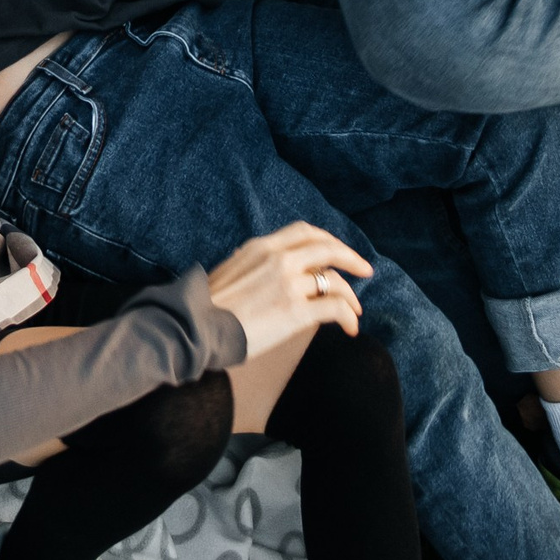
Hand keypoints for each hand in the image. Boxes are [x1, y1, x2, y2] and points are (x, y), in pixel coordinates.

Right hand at [204, 222, 373, 353]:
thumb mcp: (227, 271)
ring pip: (335, 281)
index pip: (304, 232)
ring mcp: (288, 284)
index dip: (327, 240)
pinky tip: (349, 328)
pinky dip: (348, 316)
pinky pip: (336, 308)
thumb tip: (252, 262)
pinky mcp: (296, 311)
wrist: (195, 328)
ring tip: (355, 312)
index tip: (338, 250)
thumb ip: (247, 264)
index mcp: (260, 247)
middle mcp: (278, 259)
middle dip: (351, 259)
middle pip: (327, 249)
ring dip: (350, 296)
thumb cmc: (205, 307)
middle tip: (364, 270)